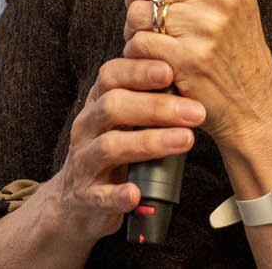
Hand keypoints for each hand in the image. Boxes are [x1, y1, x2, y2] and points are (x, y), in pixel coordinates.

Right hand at [39, 56, 206, 243]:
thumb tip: (188, 78)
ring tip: (185, 141)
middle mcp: (86, 127)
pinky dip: (118, 194)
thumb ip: (146, 100)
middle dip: (156, 107)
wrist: (76, 199)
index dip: (138, 71)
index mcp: (97, 104)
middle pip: (113, 106)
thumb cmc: (110, 151)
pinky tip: (136, 193)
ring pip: (109, 146)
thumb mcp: (122, 121)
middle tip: (195, 111)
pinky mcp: (85, 196)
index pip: (110, 76)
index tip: (170, 71)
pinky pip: (100, 195)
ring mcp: (84, 161)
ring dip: (149, 143)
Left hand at [122, 0, 271, 150]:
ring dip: (136, 26)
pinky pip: (137, 42)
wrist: (254, 103)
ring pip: (135, 9)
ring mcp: (205, 26)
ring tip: (159, 37)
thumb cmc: (232, 46)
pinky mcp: (187, 58)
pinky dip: (139, 52)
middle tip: (151, 9)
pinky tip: (159, 59)